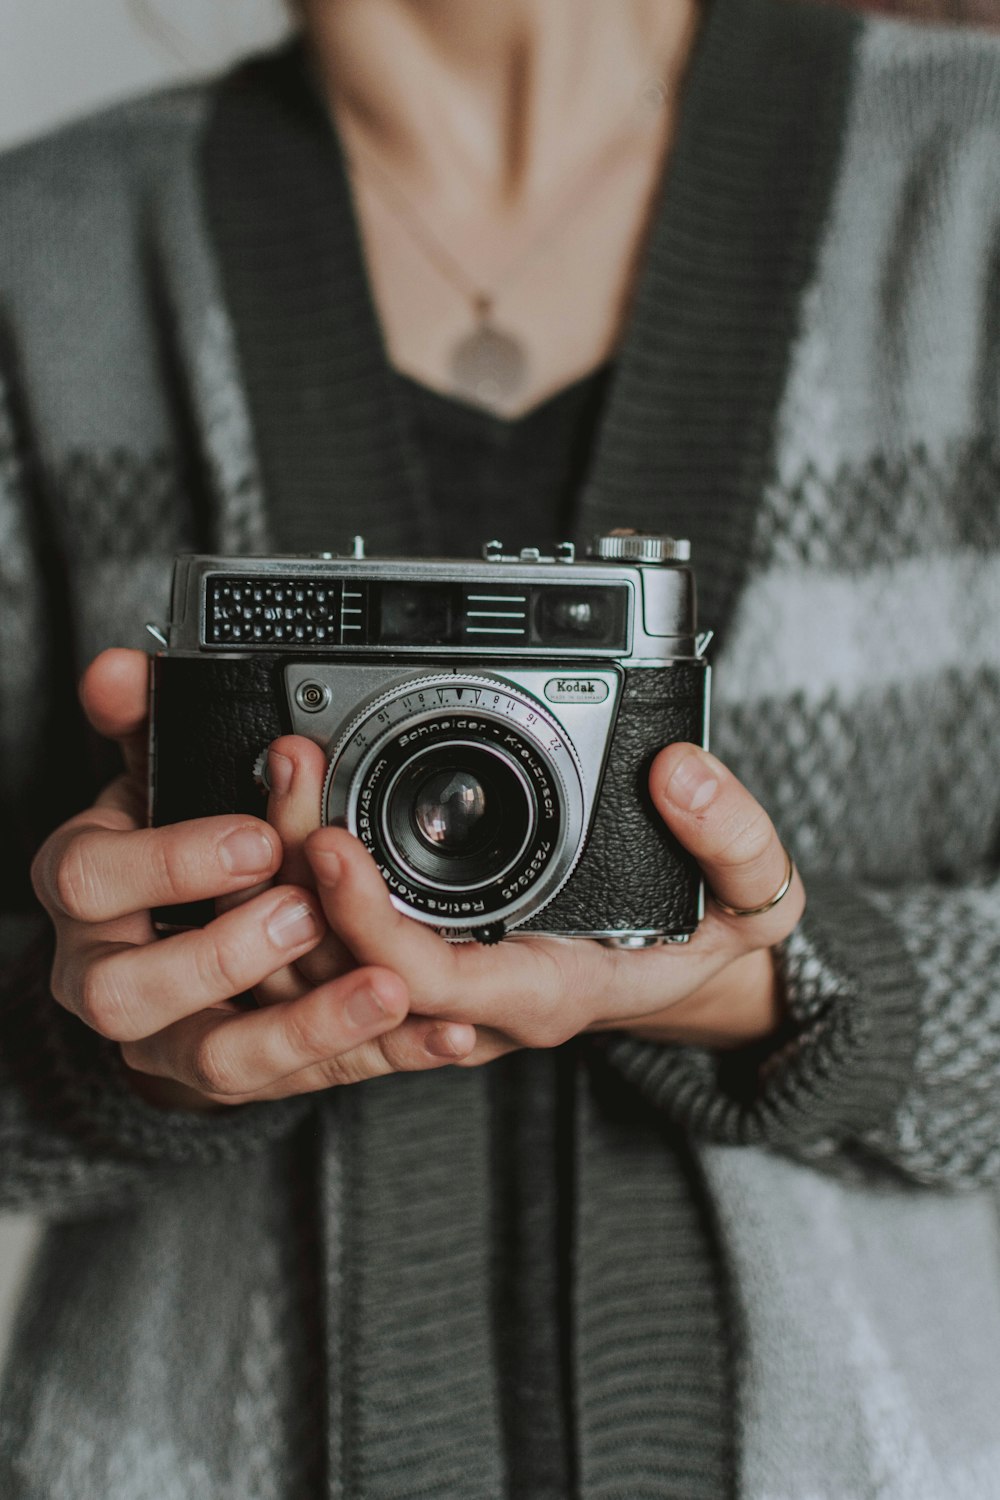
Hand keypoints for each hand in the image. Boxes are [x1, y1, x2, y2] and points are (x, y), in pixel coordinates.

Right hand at [30, 650, 473, 1110]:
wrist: (164, 944)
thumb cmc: (164, 852)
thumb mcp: (153, 781)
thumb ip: (144, 723)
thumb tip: (119, 668)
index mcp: (86, 892)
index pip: (94, 880)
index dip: (173, 860)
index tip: (255, 839)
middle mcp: (106, 976)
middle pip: (128, 994)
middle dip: (223, 955)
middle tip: (306, 914)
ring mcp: (168, 1040)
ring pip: (216, 1061)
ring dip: (308, 1028)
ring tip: (387, 991)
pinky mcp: (239, 1076)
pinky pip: (303, 1083)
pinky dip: (377, 1057)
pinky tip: (440, 1034)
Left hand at [267, 733, 804, 1064]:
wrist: (685, 979)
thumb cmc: (708, 942)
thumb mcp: (756, 903)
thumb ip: (736, 843)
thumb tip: (681, 773)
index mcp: (543, 993)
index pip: (426, 980)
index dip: (366, 921)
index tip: (330, 840)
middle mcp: (474, 1003)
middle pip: (350, 970)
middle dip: (300, 876)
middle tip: (285, 770)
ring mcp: (440, 988)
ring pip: (327, 962)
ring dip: (286, 875)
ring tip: (278, 771)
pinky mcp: (423, 959)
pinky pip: (341, 943)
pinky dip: (307, 881)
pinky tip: (293, 805)